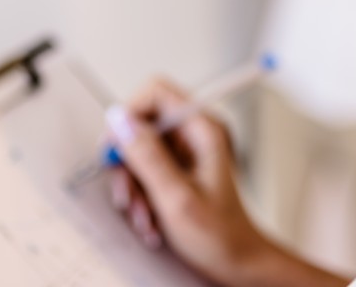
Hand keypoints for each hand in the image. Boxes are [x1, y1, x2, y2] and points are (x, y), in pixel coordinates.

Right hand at [105, 78, 281, 285]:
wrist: (238, 263)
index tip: (117, 149)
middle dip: (129, 164)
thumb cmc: (219, 235)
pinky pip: (147, 173)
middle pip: (142, 126)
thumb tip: (119, 120)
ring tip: (145, 219)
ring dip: (135, 188)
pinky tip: (151, 222)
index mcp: (202, 129)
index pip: (156, 92)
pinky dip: (143, 197)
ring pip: (140, 153)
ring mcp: (186, 153)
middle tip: (129, 198)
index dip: (130, 115)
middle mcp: (194, 134)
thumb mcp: (176, 197)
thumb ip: (147, 156)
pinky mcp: (179, 170)